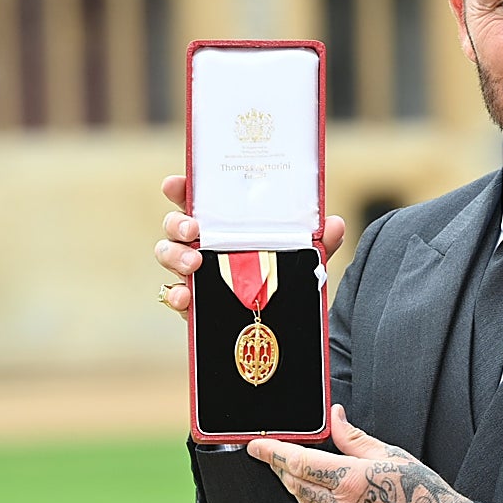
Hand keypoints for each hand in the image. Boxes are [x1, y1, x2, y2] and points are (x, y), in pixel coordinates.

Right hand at [153, 175, 345, 317]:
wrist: (286, 319)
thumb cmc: (285, 274)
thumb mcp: (306, 256)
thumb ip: (321, 241)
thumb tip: (335, 225)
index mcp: (226, 223)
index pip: (197, 198)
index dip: (181, 188)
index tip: (175, 183)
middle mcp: (204, 243)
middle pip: (174, 225)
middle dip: (176, 223)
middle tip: (193, 229)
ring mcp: (194, 272)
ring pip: (168, 255)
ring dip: (174, 255)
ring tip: (194, 262)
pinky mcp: (194, 302)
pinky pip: (174, 295)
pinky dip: (175, 295)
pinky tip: (185, 296)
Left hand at [248, 404, 471, 502]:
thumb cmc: (422, 492)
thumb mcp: (390, 455)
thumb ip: (354, 438)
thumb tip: (335, 417)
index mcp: (350, 480)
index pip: (298, 463)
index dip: (273, 453)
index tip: (255, 445)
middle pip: (295, 484)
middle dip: (282, 467)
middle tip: (273, 453)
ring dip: (297, 485)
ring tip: (298, 469)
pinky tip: (320, 493)